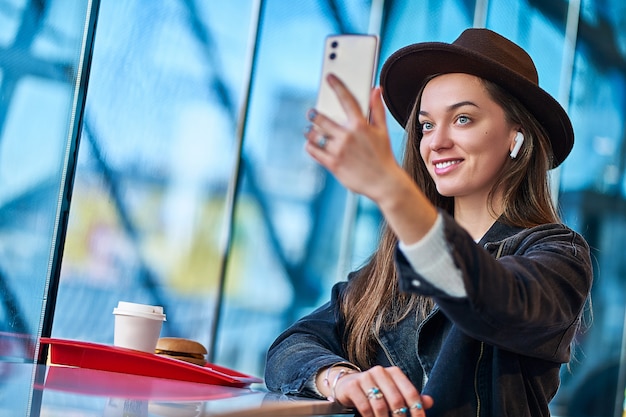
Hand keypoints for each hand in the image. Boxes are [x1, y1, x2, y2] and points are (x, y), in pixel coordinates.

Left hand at [304, 74, 405, 204]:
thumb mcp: (382, 131)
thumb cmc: (383, 156)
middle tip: (311, 112)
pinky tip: (311, 144)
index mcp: (360, 125)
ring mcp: (338, 150)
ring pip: (315, 134)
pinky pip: (314, 151)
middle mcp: (347, 135)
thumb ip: (377, 109)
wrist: (384, 183)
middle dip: (314, 114)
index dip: (337, 85)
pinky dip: (309, 146)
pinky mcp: (333, 164)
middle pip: (322, 118)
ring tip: (308, 129)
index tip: (329, 77)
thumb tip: (376, 89)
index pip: (346, 99)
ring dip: (309, 130)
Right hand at [328, 365, 432, 416]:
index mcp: (394, 372)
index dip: (417, 410)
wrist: (348, 385)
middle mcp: (380, 371)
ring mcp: (365, 377)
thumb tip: (430, 401)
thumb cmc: (376, 390)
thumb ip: (410, 397)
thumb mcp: (394, 392)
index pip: (410, 392)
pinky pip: (365, 407)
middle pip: (396, 400)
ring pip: (380, 405)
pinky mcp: (352, 386)